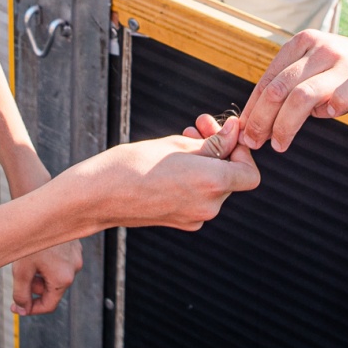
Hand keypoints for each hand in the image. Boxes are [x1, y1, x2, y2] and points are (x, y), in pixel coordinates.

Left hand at [12, 240, 81, 315]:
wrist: (40, 210)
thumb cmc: (30, 241)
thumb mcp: (21, 272)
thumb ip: (21, 295)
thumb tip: (21, 309)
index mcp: (63, 278)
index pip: (48, 305)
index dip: (30, 309)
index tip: (17, 307)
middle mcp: (74, 269)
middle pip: (52, 290)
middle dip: (35, 288)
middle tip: (20, 276)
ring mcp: (76, 257)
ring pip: (55, 276)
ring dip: (41, 275)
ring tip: (28, 260)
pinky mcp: (74, 247)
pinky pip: (60, 263)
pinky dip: (48, 263)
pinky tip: (38, 251)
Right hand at [57, 132, 259, 231]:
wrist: (97, 195)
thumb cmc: (133, 165)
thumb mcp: (176, 144)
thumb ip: (212, 142)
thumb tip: (235, 133)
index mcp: (212, 183)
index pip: (249, 173)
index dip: (241, 151)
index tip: (223, 135)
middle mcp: (208, 206)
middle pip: (231, 178)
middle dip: (220, 150)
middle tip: (200, 126)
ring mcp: (194, 218)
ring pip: (213, 186)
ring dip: (205, 162)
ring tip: (182, 138)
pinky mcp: (180, 221)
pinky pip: (197, 197)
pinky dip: (193, 179)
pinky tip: (172, 163)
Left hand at [223, 29, 347, 153]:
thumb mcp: (317, 71)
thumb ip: (291, 85)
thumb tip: (256, 118)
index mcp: (303, 43)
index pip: (268, 79)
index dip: (253, 108)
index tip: (244, 132)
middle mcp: (320, 48)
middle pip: (278, 88)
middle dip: (261, 119)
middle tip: (254, 142)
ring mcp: (343, 62)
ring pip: (300, 97)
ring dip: (284, 125)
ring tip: (278, 144)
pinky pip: (335, 102)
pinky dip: (327, 115)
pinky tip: (328, 119)